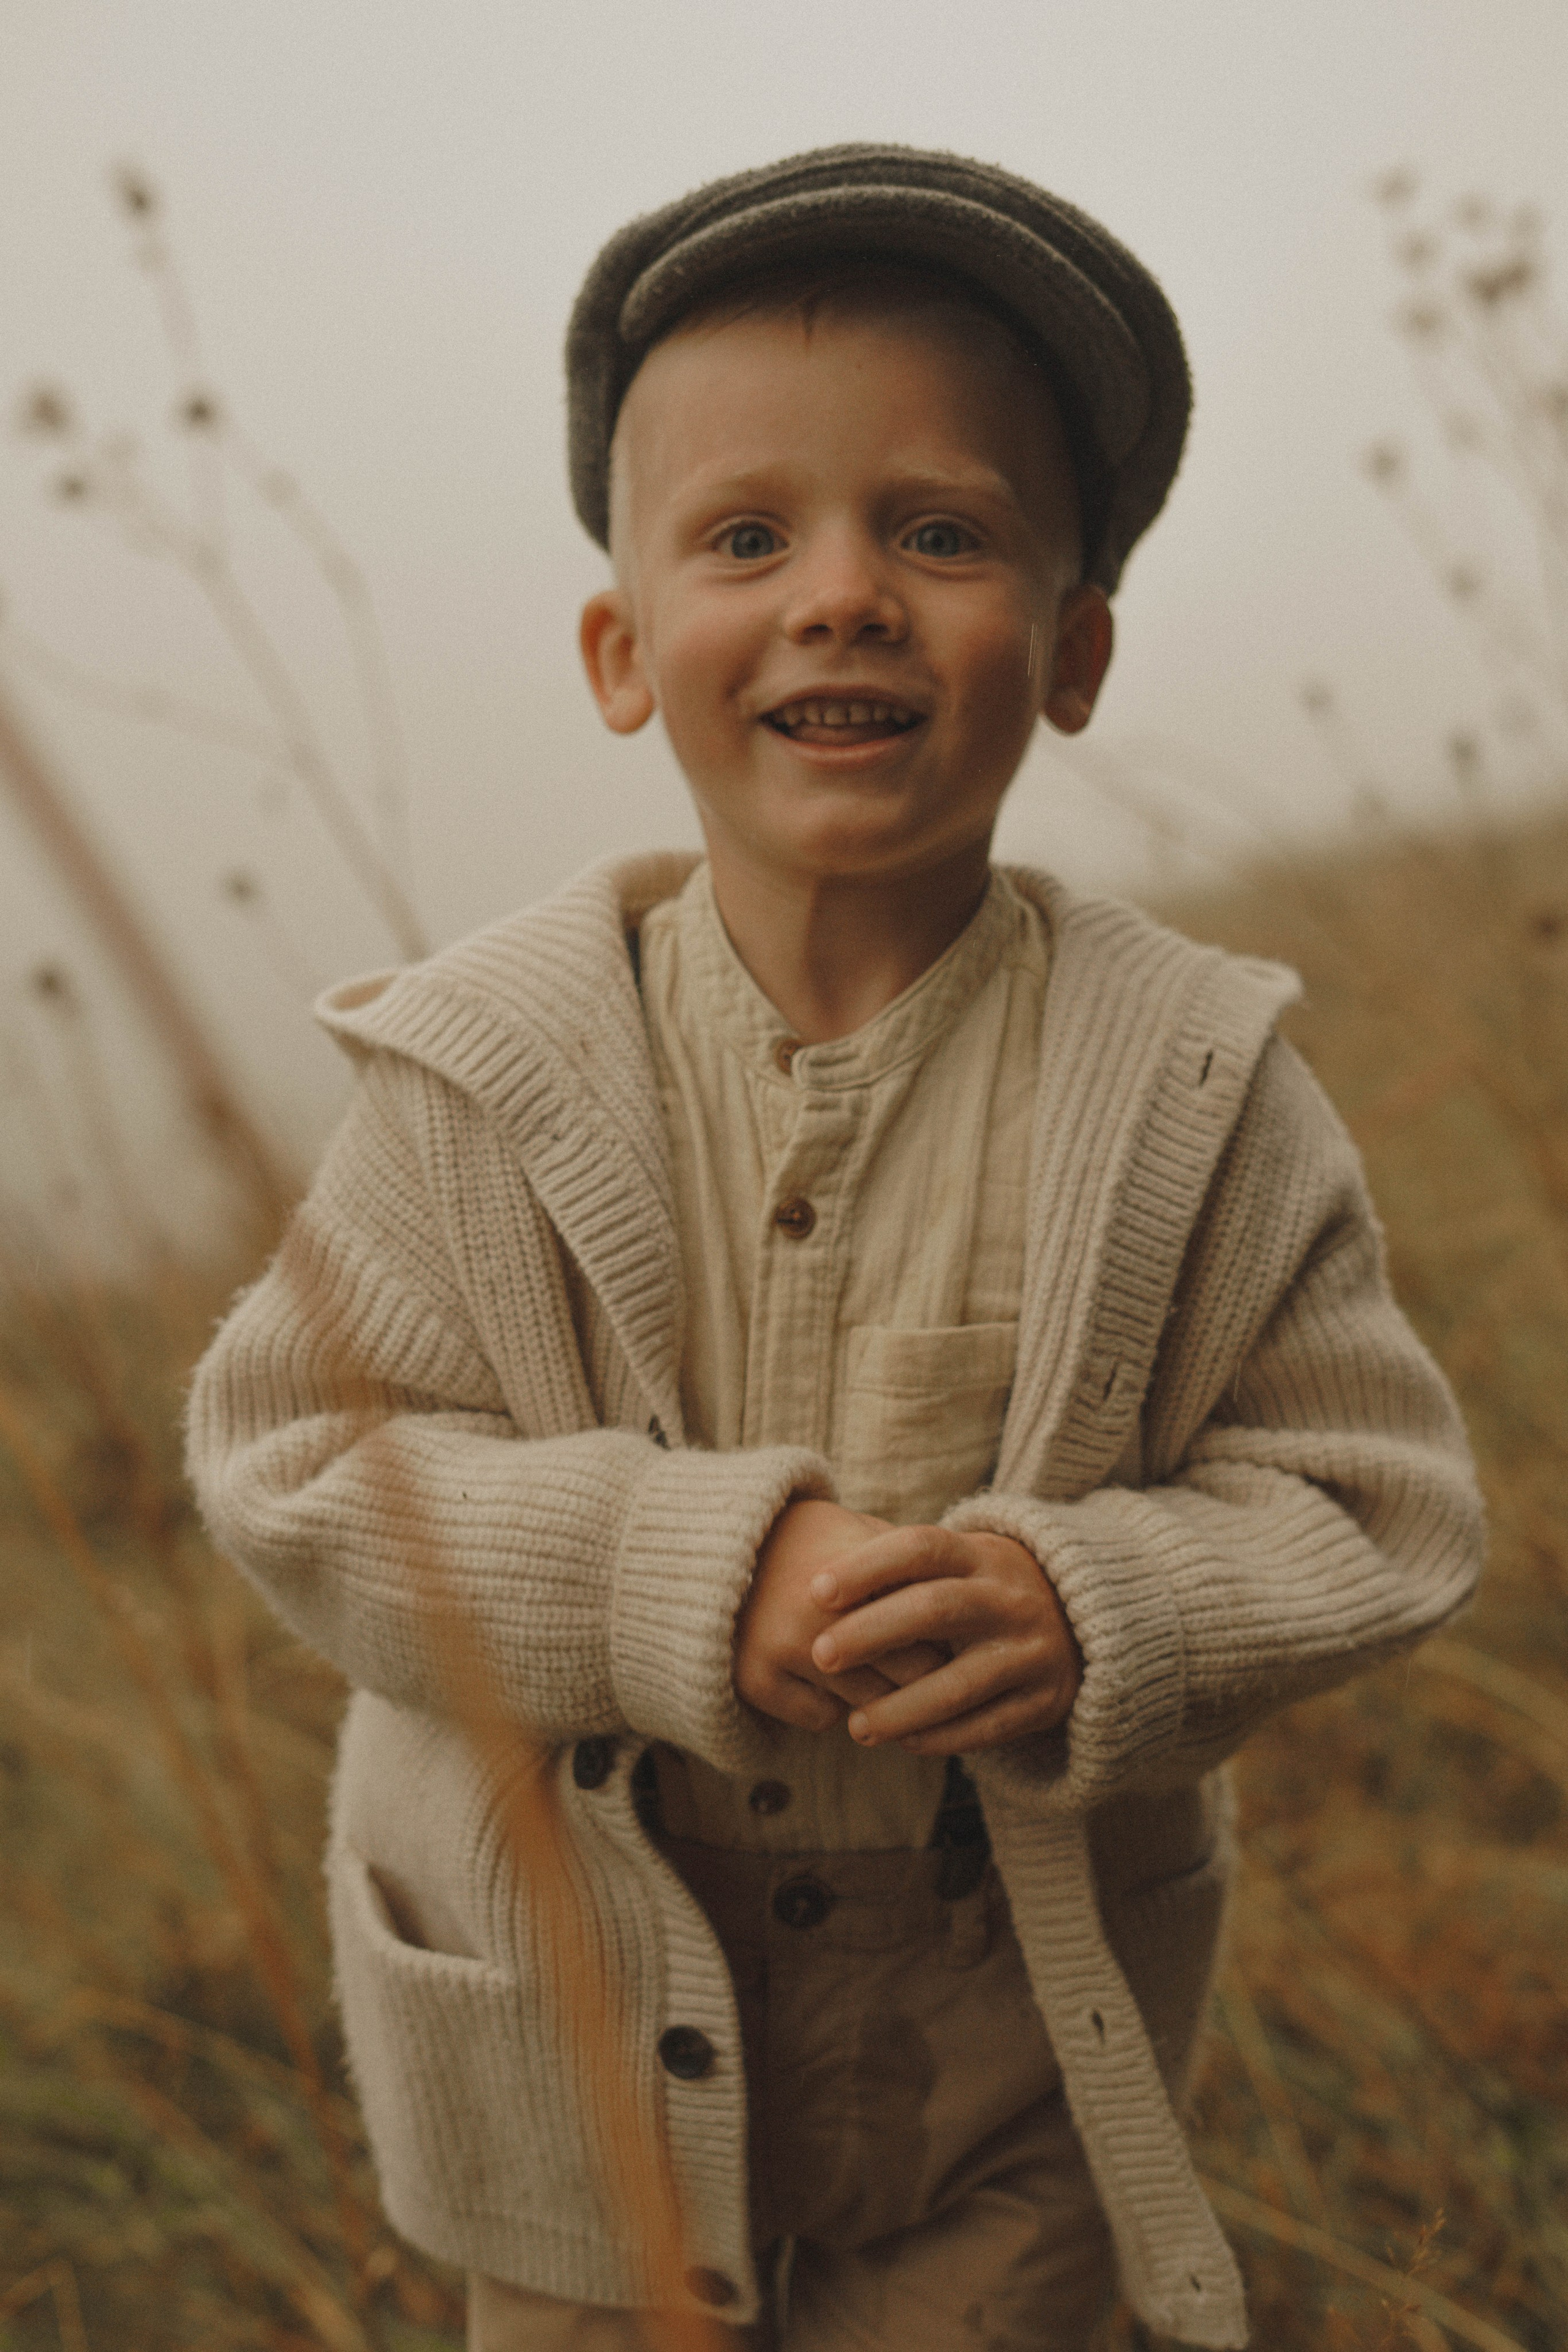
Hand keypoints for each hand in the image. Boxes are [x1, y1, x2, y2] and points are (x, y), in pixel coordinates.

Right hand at [735, 1499, 949, 1731]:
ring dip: (887, 1700)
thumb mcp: (858, 1529)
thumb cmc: (805, 1537)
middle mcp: (820, 1610)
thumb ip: (908, 1561)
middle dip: (930, 1677)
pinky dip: (833, 1709)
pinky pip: (822, 1719)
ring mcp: (785, 1647)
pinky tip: (830, 1683)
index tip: (957, 1641)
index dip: (952, 1636)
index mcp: (856, 1567)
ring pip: (874, 1705)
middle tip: (932, 1672)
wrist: (713, 1546)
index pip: (933, 1623)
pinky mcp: (756, 1679)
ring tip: (884, 1676)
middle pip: (913, 1672)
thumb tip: (967, 1603)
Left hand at [807, 1525, 1081, 1753]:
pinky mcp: (1044, 1699)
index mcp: (982, 1555)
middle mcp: (1009, 1598)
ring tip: (856, 1727)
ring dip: (902, 1708)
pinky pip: (988, 1726)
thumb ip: (907, 1574)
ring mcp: (1031, 1650)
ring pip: (960, 1682)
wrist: (1083, 1622)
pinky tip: (903, 1742)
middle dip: (872, 1632)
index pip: (921, 1547)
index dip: (866, 1566)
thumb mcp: (963, 1566)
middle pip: (935, 1609)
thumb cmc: (986, 1592)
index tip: (815, 1590)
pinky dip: (942, 1737)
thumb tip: (819, 1590)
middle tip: (820, 1654)